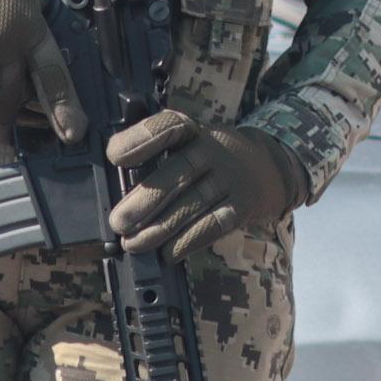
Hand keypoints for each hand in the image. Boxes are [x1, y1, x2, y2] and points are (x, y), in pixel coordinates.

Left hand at [107, 111, 305, 262]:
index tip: (114, 156)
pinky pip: (216, 223)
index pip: (169, 126)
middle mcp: (213, 149)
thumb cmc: (208, 160)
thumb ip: (155, 161)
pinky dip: (190, 240)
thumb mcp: (188, 145)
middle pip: (180, 170)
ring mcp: (231, 178)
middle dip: (146, 198)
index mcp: (192, 131)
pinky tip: (168, 253)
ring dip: (161, 227)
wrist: (266, 167)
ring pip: (194, 201)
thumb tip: (114, 192)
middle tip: (118, 222)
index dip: (142, 138)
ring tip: (134, 244)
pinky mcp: (244, 205)